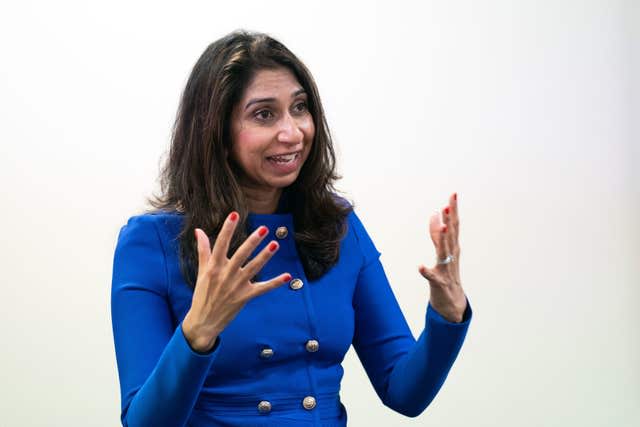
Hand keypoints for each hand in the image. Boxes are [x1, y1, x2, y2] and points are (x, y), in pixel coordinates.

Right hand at [182, 212, 290, 351]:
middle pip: (241, 255)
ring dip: (265, 257)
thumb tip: (198, 230)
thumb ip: (202, 250)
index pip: (220, 244)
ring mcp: (236, 286)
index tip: (234, 214)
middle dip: (252, 242)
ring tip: (275, 244)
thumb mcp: (201, 271)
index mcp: (213, 267)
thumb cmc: (202, 294)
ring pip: (253, 268)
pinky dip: (275, 283)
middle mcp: (225, 275)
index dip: (227, 229)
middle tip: (264, 229)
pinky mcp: (245, 297)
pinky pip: (263, 288)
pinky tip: (287, 276)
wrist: (203, 321)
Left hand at [418, 193, 467, 322]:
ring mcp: (446, 270)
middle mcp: (451, 256)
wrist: (453, 304)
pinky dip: (427, 272)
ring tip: (442, 226)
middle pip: (452, 235)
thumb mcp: (442, 251)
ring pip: (444, 252)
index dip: (453, 210)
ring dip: (442, 239)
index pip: (454, 226)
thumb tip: (435, 213)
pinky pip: (432, 277)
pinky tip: (420, 266)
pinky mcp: (439, 283)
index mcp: (452, 248)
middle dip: (451, 219)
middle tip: (450, 203)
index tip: (453, 195)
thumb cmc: (447, 275)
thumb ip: (438, 233)